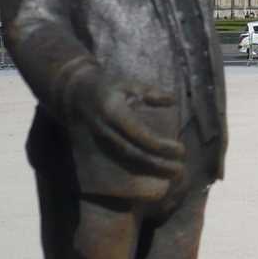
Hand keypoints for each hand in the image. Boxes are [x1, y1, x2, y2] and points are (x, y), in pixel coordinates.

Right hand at [68, 75, 184, 178]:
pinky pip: (122, 164)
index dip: (158, 143)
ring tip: (174, 175)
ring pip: (127, 162)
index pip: (138, 132)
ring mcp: (101, 142)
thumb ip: (150, 91)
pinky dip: (140, 171)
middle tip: (180, 169)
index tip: (179, 149)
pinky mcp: (101, 149)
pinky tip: (158, 175)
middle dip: (157, 163)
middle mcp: (105, 130)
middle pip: (133, 152)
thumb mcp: (128, 83)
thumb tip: (172, 100)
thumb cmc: (109, 88)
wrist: (77, 96)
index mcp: (113, 111)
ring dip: (150, 170)